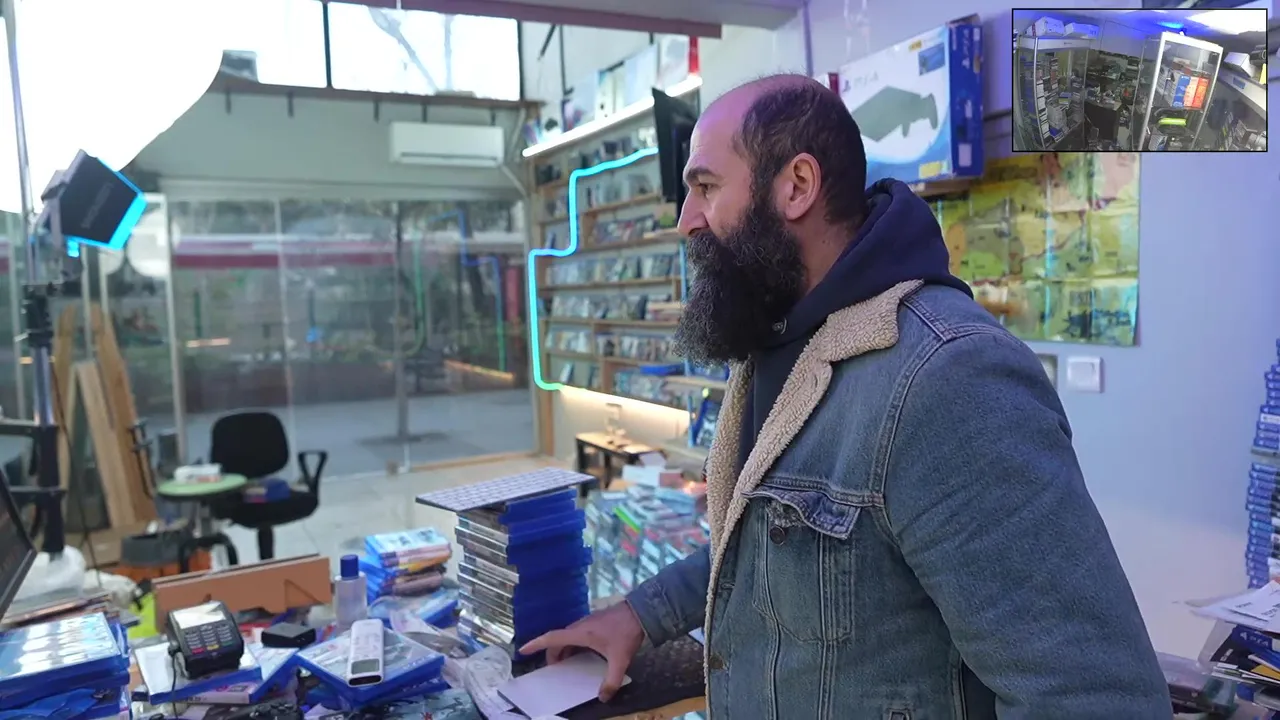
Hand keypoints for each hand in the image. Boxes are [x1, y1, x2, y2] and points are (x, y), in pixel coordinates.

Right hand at [518, 601, 645, 701]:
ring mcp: (586, 623)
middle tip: (553, 669)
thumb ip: (612, 680)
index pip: (551, 638)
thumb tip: (603, 697)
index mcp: (580, 634)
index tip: (522, 650)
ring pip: (567, 636)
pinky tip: (582, 654)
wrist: (640, 612)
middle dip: (552, 653)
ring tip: (566, 664)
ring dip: (562, 649)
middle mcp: (579, 627)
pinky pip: (576, 634)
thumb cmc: (626, 633)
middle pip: (557, 639)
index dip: (536, 644)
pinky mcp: (594, 622)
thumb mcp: (620, 660)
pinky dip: (572, 645)